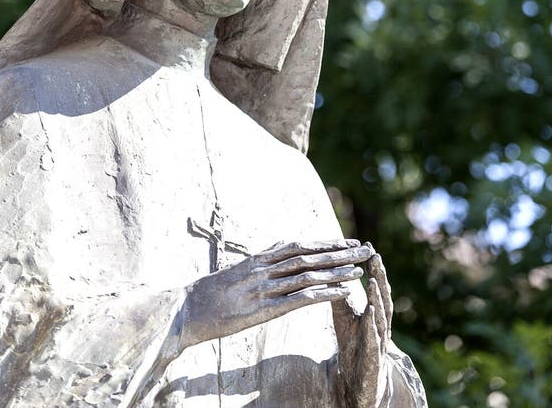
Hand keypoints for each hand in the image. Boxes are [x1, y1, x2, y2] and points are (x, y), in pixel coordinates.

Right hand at [181, 239, 372, 349]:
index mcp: (258, 260)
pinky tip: (342, 292)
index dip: (325, 243)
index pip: (299, 246)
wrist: (185, 309)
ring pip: (309, 274)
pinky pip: (299, 299)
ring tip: (360, 267)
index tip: (347, 241)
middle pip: (309, 256)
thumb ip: (256, 261)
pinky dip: (324, 294)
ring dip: (337, 270)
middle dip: (339, 252)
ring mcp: (265, 288)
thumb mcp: (234, 272)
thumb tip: (274, 250)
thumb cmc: (206, 295)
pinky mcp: (264, 309)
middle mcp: (265, 269)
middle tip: (365, 248)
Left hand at [332, 245, 392, 407]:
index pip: (376, 287)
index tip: (368, 247)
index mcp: (374, 313)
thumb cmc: (353, 344)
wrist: (358, 381)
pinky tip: (369, 313)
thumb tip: (330, 268)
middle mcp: (381, 325)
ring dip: (378, 299)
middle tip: (375, 257)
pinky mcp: (373, 360)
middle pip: (383, 298)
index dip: (373, 268)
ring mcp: (379, 342)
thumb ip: (340, 295)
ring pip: (381, 318)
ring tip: (373, 280)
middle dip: (380, 277)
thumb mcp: (343, 317)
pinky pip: (374, 342)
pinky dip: (372, 328)